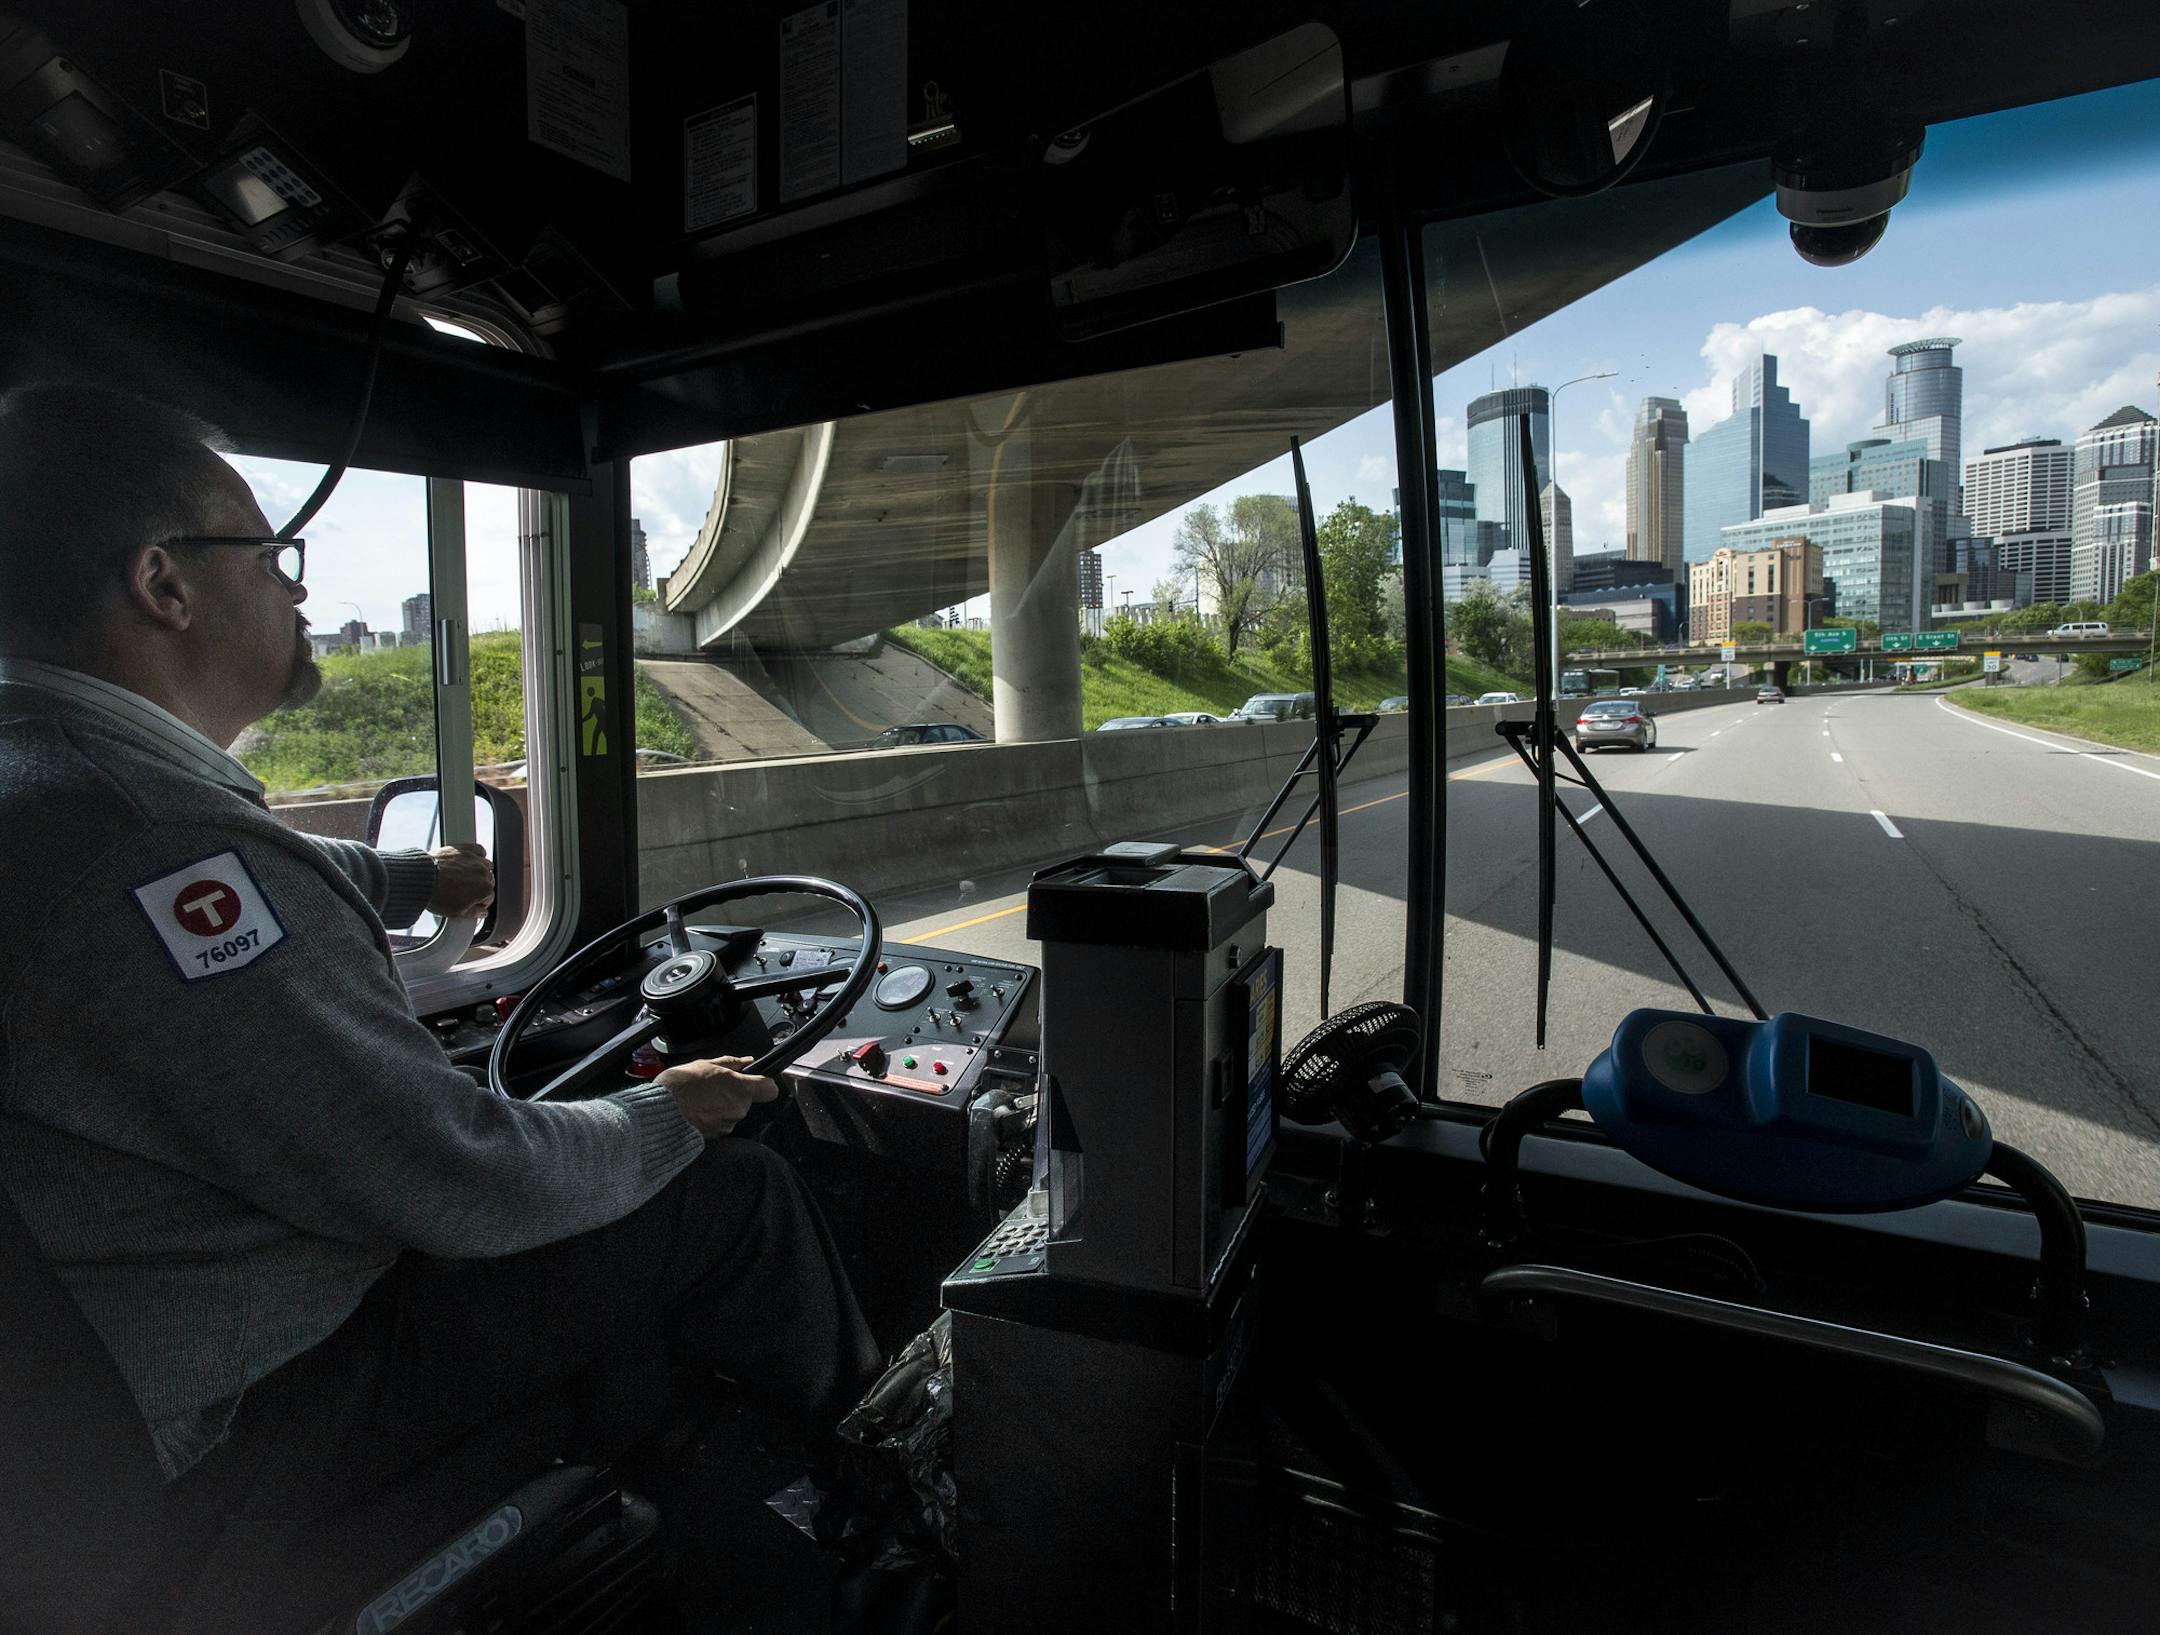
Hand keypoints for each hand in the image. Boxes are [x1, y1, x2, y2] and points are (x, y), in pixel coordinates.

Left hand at [427, 843, 494, 917]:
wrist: (422, 879)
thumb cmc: (438, 896)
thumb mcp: (457, 913)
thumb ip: (474, 913)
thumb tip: (482, 912)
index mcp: (484, 889)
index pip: (489, 897)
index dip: (479, 901)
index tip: (471, 902)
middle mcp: (483, 873)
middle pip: (487, 881)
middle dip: (478, 887)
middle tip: (464, 891)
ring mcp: (475, 860)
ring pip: (485, 866)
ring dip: (479, 871)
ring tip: (465, 877)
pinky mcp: (465, 850)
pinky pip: (479, 850)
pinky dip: (478, 855)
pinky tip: (472, 861)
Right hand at [656, 1055, 780, 1137]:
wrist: (659, 1113)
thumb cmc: (679, 1087)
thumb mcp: (705, 1064)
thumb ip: (731, 1063)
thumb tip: (746, 1061)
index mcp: (740, 1089)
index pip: (770, 1089)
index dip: (764, 1085)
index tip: (755, 1081)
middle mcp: (738, 1109)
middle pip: (745, 1101)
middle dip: (732, 1095)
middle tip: (711, 1088)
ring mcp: (727, 1125)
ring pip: (731, 1114)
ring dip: (719, 1108)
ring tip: (698, 1101)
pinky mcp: (715, 1138)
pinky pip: (718, 1126)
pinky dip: (709, 1120)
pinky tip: (694, 1112)